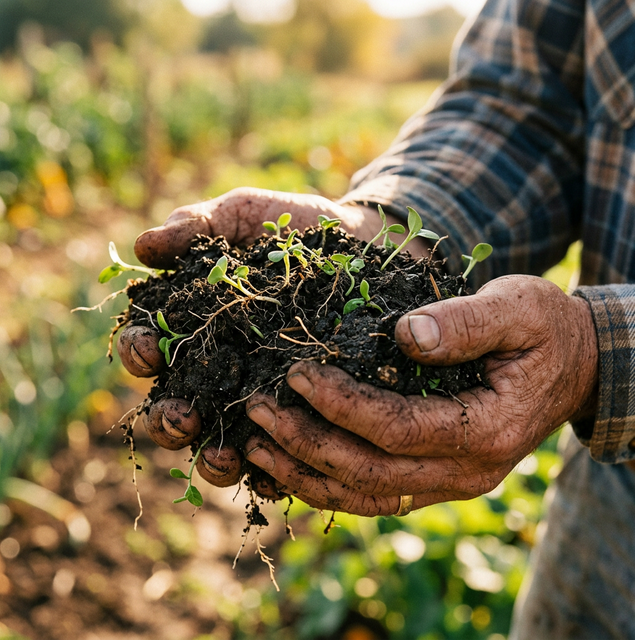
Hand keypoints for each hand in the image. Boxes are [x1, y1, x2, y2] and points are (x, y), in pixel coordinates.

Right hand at [120, 188, 424, 490]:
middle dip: (170, 421)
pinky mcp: (301, 414)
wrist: (365, 244)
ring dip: (214, 458)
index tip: (148, 350)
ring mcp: (259, 396)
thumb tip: (142, 246)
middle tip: (183, 419)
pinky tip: (274, 475)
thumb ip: (197, 225)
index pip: (150, 346)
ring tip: (226, 458)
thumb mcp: (245, 215)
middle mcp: (220, 368)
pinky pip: (279, 454)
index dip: (139, 352)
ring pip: (221, 441)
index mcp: (195, 324)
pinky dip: (271, 471)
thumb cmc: (298, 228)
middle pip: (176, 407)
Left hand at [241, 275, 598, 514]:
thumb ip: (466, 322)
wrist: (572, 365)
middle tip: (256, 408)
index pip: (398, 429)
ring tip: (255, 447)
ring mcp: (449, 484)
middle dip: (306, 442)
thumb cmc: (544, 330)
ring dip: (305, 475)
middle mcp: (466, 472)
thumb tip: (405, 334)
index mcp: (487, 430)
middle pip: (370, 472)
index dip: (342, 405)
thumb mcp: (517, 308)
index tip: (298, 374)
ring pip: (364, 496)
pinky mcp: (434, 479)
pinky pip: (373, 495)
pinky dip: (326, 485)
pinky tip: (288, 465)